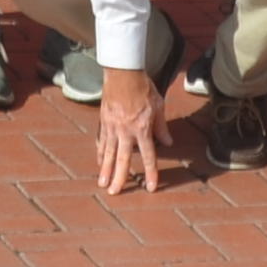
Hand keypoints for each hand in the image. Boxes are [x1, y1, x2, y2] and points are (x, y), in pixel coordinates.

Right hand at [94, 65, 189, 196]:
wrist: (123, 73)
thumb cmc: (143, 88)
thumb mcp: (158, 106)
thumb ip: (162, 127)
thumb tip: (168, 143)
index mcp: (141, 128)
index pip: (148, 156)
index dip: (151, 173)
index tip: (150, 187)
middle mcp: (125, 131)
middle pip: (122, 159)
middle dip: (119, 178)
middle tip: (114, 193)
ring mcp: (112, 127)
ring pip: (107, 152)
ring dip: (105, 169)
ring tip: (102, 183)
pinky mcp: (103, 121)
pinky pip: (101, 140)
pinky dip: (99, 151)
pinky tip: (98, 161)